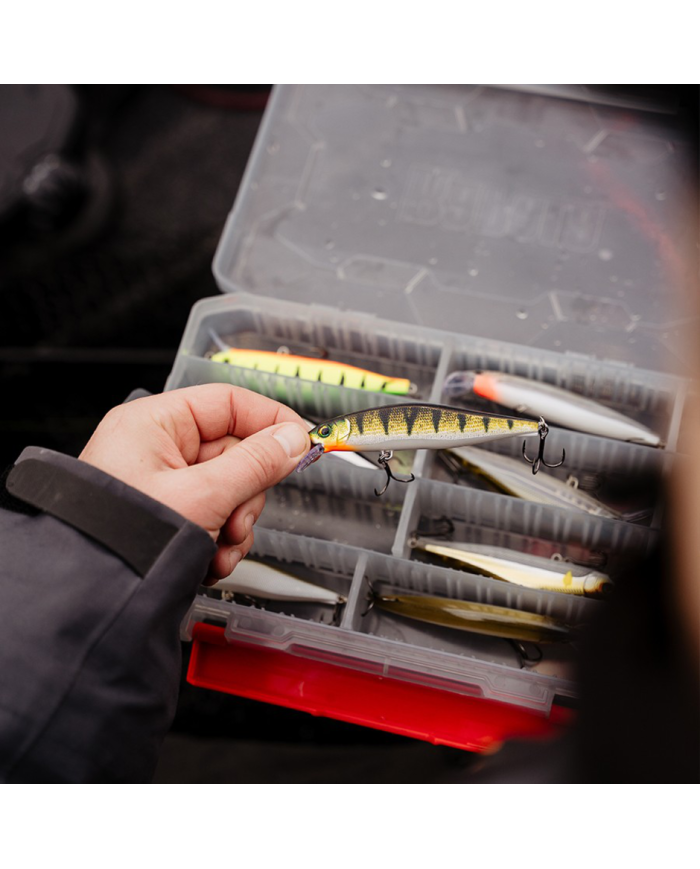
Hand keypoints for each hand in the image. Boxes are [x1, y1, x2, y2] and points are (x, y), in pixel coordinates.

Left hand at [79, 384, 308, 582]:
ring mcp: (164, 485)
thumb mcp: (204, 495)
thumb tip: (293, 440)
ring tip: (221, 544)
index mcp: (155, 424)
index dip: (270, 421)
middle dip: (247, 493)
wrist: (90, 596)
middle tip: (242, 516)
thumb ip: (256, 464)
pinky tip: (210, 559)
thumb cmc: (123, 537)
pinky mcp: (169, 516)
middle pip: (235, 452)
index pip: (228, 403)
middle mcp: (158, 449)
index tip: (302, 442)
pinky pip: (215, 515)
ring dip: (237, 523)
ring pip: (231, 489)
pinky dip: (222, 539)